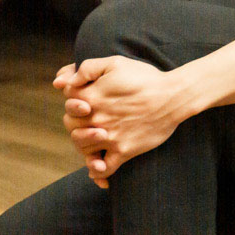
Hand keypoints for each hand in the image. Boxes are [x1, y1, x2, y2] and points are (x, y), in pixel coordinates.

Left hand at [54, 56, 189, 187]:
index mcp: (92, 96)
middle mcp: (97, 118)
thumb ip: (87, 68)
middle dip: (77, 120)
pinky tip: (97, 166)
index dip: (74, 96)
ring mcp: (109, 137)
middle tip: (90, 117)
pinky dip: (97, 171)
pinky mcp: (124, 151)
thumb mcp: (115, 63)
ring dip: (85, 142)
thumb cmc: (146, 78)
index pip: (68, 100)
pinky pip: (103, 168)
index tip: (85, 96)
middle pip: (70, 125)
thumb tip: (61, 82)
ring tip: (95, 136)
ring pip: (82, 147)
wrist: (174, 96)